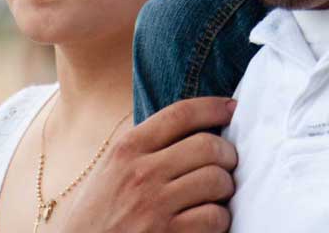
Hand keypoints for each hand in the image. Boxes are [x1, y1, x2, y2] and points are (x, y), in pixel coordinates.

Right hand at [62, 97, 237, 231]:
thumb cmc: (97, 216)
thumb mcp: (111, 170)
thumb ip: (144, 147)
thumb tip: (194, 127)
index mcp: (127, 149)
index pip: (181, 114)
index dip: (213, 107)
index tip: (232, 108)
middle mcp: (141, 174)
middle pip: (207, 146)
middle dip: (227, 154)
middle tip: (229, 162)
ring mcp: (154, 207)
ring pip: (215, 181)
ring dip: (226, 188)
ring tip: (220, 194)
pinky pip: (213, 218)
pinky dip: (220, 219)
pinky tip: (211, 220)